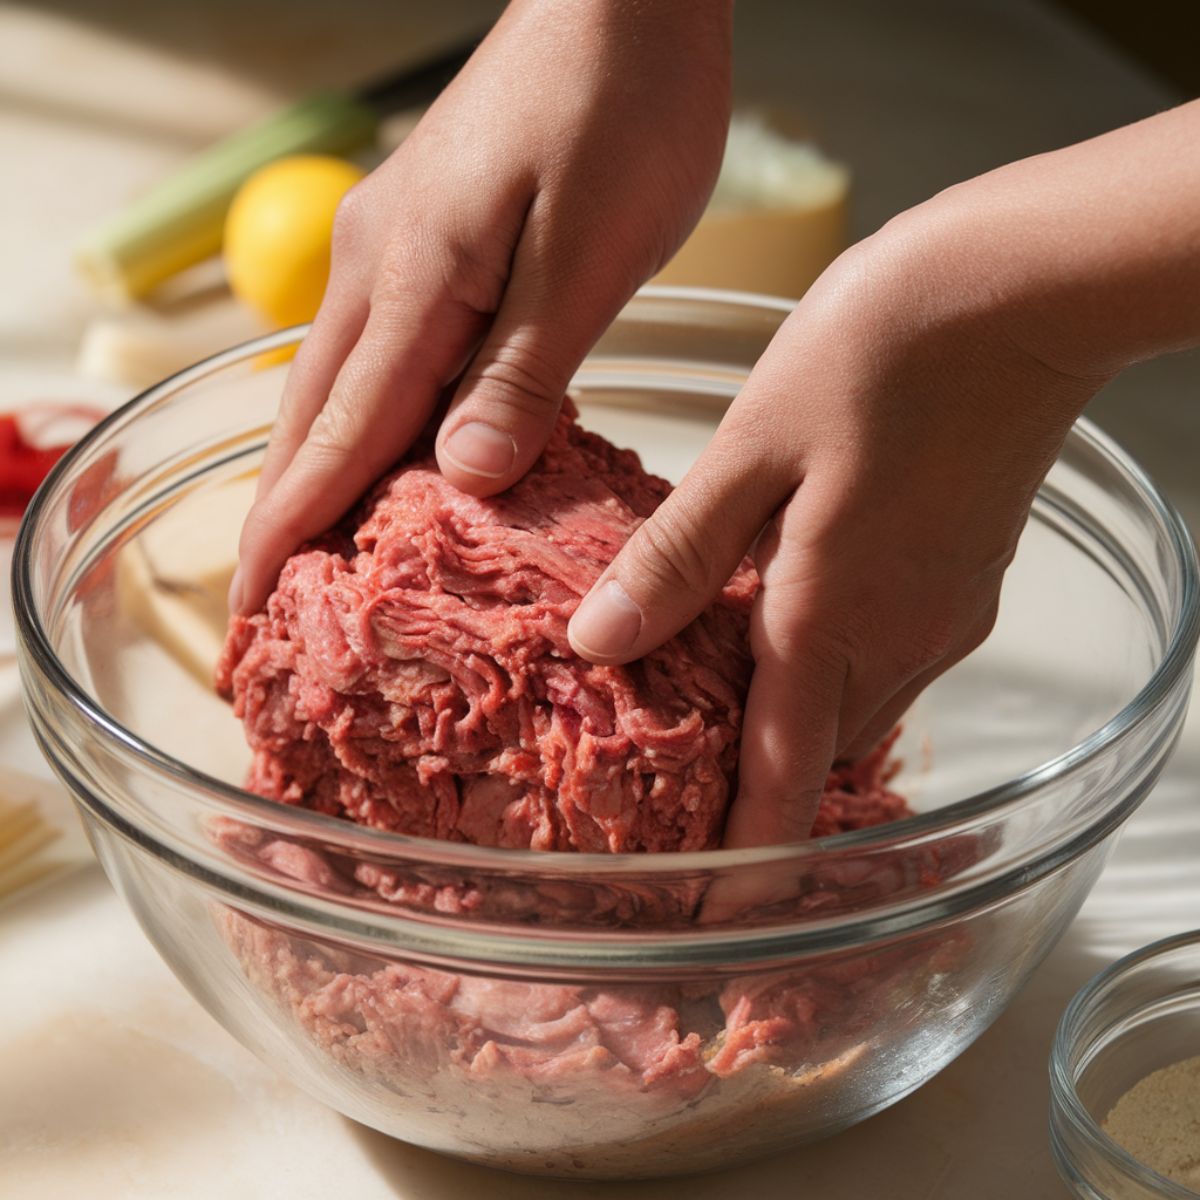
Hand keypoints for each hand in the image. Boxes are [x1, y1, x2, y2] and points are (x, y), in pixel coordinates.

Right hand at [230, 0, 732, 613]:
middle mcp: (378, 269)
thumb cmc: (622, 109)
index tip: (253, 607)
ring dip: (323, 473)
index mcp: (412, 282)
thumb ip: (521, 371)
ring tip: (312, 555)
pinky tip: (389, 459)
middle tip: (268, 603)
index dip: (294, 530)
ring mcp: (395, 249)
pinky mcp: (427, 240)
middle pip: (316, 418)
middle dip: (288, 515)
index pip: (339, 436)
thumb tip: (460, 475)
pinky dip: (370, 422)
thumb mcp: (587, 255)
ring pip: (341, 387)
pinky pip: (381, 355)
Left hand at [568, 192, 1112, 848]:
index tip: (714, 924)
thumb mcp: (751, 448)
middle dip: (764, 790)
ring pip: (858, 709)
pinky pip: (890, 661)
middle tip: (689, 789)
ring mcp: (945, 612)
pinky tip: (789, 618)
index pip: (786, 779)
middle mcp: (900, 637)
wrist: (1019, 291)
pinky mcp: (966, 579)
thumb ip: (679, 556)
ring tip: (727, 705)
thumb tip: (600, 640)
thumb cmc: (877, 352)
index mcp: (831, 616)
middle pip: (822, 756)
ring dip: (798, 725)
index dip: (748, 862)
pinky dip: (835, 668)